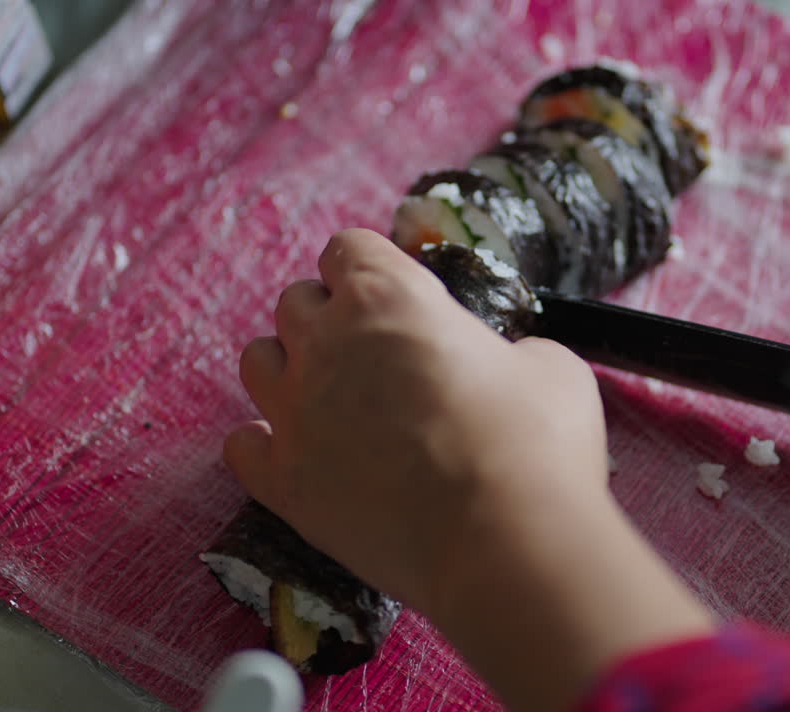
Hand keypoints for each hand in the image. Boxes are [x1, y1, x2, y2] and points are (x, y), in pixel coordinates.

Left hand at [224, 229, 713, 710]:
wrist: (502, 541)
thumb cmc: (535, 443)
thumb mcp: (548, 365)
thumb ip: (505, 350)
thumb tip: (498, 368)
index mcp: (387, 295)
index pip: (349, 248)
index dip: (372, 269)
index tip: (395, 295)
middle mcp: (326, 342)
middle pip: (296, 301)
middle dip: (330, 317)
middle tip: (374, 354)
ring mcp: (295, 413)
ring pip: (256, 362)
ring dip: (289, 369)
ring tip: (331, 398)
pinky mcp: (283, 482)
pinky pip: (241, 446)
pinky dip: (264, 445)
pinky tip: (301, 456)